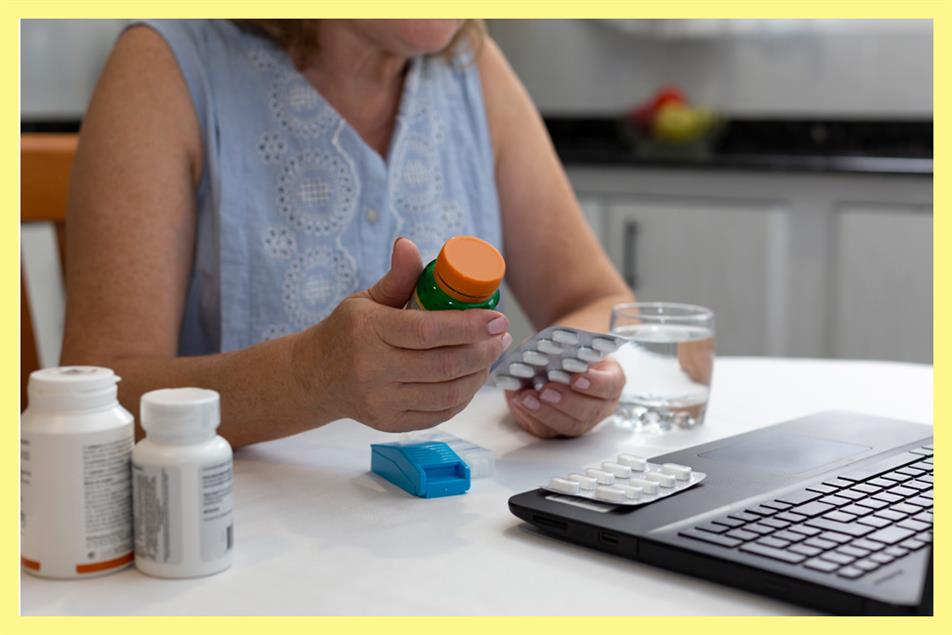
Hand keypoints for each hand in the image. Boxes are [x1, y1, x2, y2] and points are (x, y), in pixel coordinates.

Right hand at [292, 237, 511, 431]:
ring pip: (447, 393)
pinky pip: (440, 413)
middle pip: (444, 365)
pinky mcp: (390, 423)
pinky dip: (463, 396)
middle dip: (483, 351)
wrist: (315, 377)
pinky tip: (472, 378)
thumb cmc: (348, 332)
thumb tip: (409, 244)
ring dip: (479, 374)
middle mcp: (373, 370)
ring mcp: (382, 401)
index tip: (497, 319)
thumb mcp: (366, 300)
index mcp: (368, 331)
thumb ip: (397, 276)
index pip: (427, 331)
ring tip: (490, 354)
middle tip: (501, 336)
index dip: (469, 326)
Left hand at [505, 357, 624, 437]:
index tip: (577, 378)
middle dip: (566, 401)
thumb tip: (542, 350)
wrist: (554, 363)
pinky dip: (530, 416)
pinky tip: (519, 402)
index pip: (610, 385)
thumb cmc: (566, 352)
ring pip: (569, 425)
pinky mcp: (557, 429)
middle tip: (546, 390)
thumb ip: (560, 347)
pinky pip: (547, 429)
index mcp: (610, 380)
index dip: (595, 384)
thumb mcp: (568, 343)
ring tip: (527, 397)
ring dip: (546, 411)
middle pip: (589, 410)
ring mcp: (581, 421)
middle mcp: (600, 405)